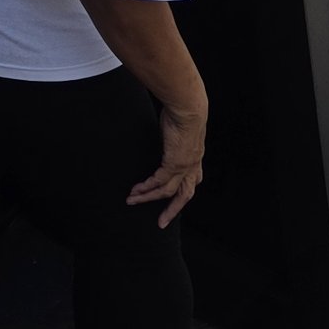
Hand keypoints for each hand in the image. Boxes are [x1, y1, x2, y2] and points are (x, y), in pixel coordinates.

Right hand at [128, 95, 207, 226]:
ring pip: (168, 192)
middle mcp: (193, 165)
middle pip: (185, 195)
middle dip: (173, 209)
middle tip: (161, 222)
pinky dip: (147, 187)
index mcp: (196, 156)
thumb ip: (171, 139)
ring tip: (133, 201)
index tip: (175, 199)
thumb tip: (163, 136)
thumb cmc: (183, 110)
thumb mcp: (177, 129)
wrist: (188, 106)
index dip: (184, 190)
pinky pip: (159, 181)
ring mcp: (185, 166)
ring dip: (149, 198)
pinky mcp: (174, 163)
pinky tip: (137, 190)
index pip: (193, 179)